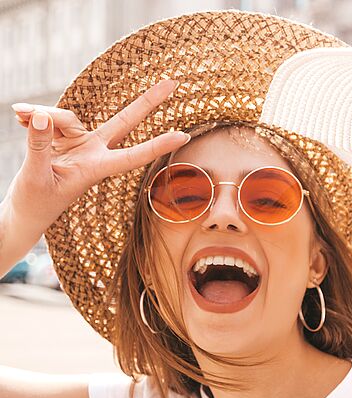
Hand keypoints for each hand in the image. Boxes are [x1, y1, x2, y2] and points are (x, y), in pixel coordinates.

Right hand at [5, 79, 189, 236]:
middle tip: (173, 81)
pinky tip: (16, 117)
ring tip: (16, 113)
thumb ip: (39, 146)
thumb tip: (41, 116)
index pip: (133, 155)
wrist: (24, 210)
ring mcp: (79, 143)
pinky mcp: (61, 137)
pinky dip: (32, 116)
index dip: (158, 145)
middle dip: (147, 101)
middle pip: (125, 121)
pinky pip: (48, 118)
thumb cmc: (35, 203)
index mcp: (96, 169)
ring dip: (42, 113)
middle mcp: (93, 152)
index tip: (184, 136)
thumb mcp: (35, 177)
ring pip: (66, 116)